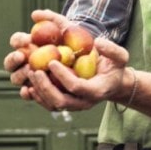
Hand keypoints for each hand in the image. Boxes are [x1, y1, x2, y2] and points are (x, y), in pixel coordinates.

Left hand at [7, 10, 129, 111]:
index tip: (52, 61)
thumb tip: (97, 42)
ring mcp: (74, 107)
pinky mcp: (66, 105)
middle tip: (36, 70)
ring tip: (31, 73)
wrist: (113, 84)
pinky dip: (37, 96)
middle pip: (60, 101)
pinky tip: (28, 84)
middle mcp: (84, 103)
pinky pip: (49, 105)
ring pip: (52, 105)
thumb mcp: (121, 56)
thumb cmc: (115, 68)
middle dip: (45, 87)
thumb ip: (112, 49)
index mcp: (96, 91)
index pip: (76, 87)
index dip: (62, 76)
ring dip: (39, 91)